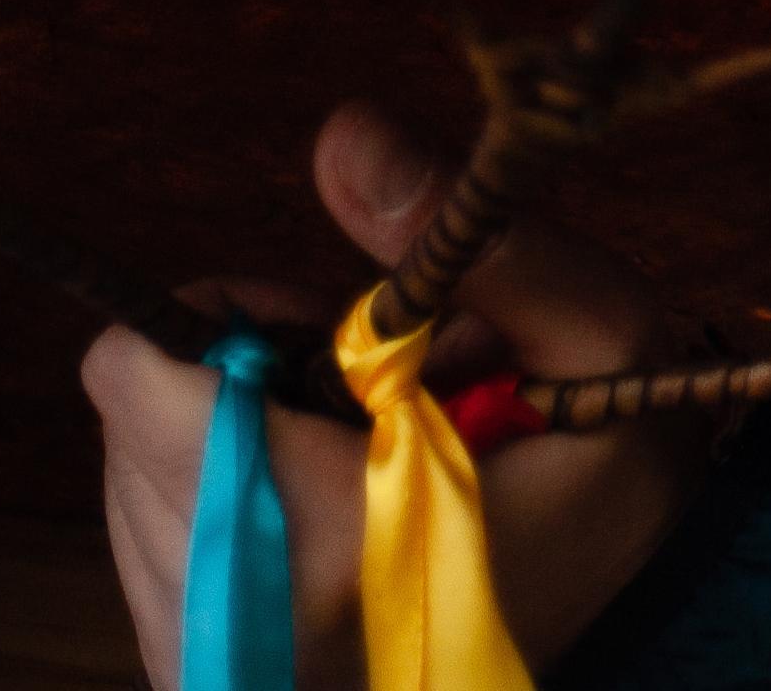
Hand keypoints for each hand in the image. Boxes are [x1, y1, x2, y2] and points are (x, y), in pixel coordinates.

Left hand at [85, 102, 709, 690]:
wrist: (639, 630)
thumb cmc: (615, 473)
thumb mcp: (591, 327)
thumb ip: (463, 234)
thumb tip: (340, 135)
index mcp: (326, 551)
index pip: (142, 386)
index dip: (226, 317)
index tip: (322, 320)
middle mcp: (239, 638)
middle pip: (131, 426)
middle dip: (238, 375)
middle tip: (361, 388)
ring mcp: (211, 671)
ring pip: (132, 484)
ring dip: (226, 438)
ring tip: (353, 455)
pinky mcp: (202, 682)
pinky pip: (150, 549)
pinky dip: (220, 503)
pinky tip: (319, 509)